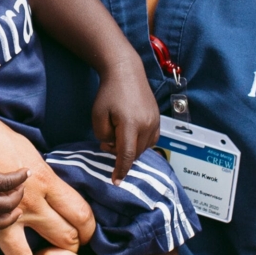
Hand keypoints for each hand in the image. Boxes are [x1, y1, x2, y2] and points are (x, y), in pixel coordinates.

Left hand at [90, 56, 162, 179]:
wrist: (126, 71)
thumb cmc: (108, 93)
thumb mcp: (98, 115)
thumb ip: (103, 135)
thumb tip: (112, 146)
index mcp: (131, 124)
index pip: (127, 155)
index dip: (121, 171)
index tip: (116, 182)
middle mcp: (146, 125)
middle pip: (135, 153)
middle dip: (121, 155)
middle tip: (108, 142)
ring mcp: (155, 122)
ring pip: (144, 148)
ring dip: (131, 149)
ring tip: (117, 135)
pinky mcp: (158, 119)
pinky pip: (151, 140)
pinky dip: (140, 143)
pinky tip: (130, 134)